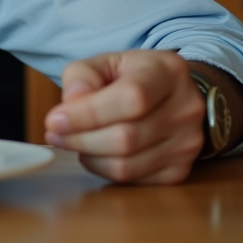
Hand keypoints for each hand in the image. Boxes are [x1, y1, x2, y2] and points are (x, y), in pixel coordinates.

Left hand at [43, 50, 205, 184]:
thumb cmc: (133, 76)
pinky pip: (133, 180)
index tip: (54, 119)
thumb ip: (82, 76)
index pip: (131, 98)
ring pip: (127, 165)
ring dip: (88, 156)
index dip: (88, 114)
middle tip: (54, 133)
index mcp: (168, 71)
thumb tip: (71, 104)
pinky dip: (104, 169)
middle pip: (126, 138)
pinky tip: (95, 152)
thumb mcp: (106, 62)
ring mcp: (187, 143)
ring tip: (71, 140)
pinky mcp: (180, 170)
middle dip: (80, 138)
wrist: (171, 92)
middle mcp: (186, 108)